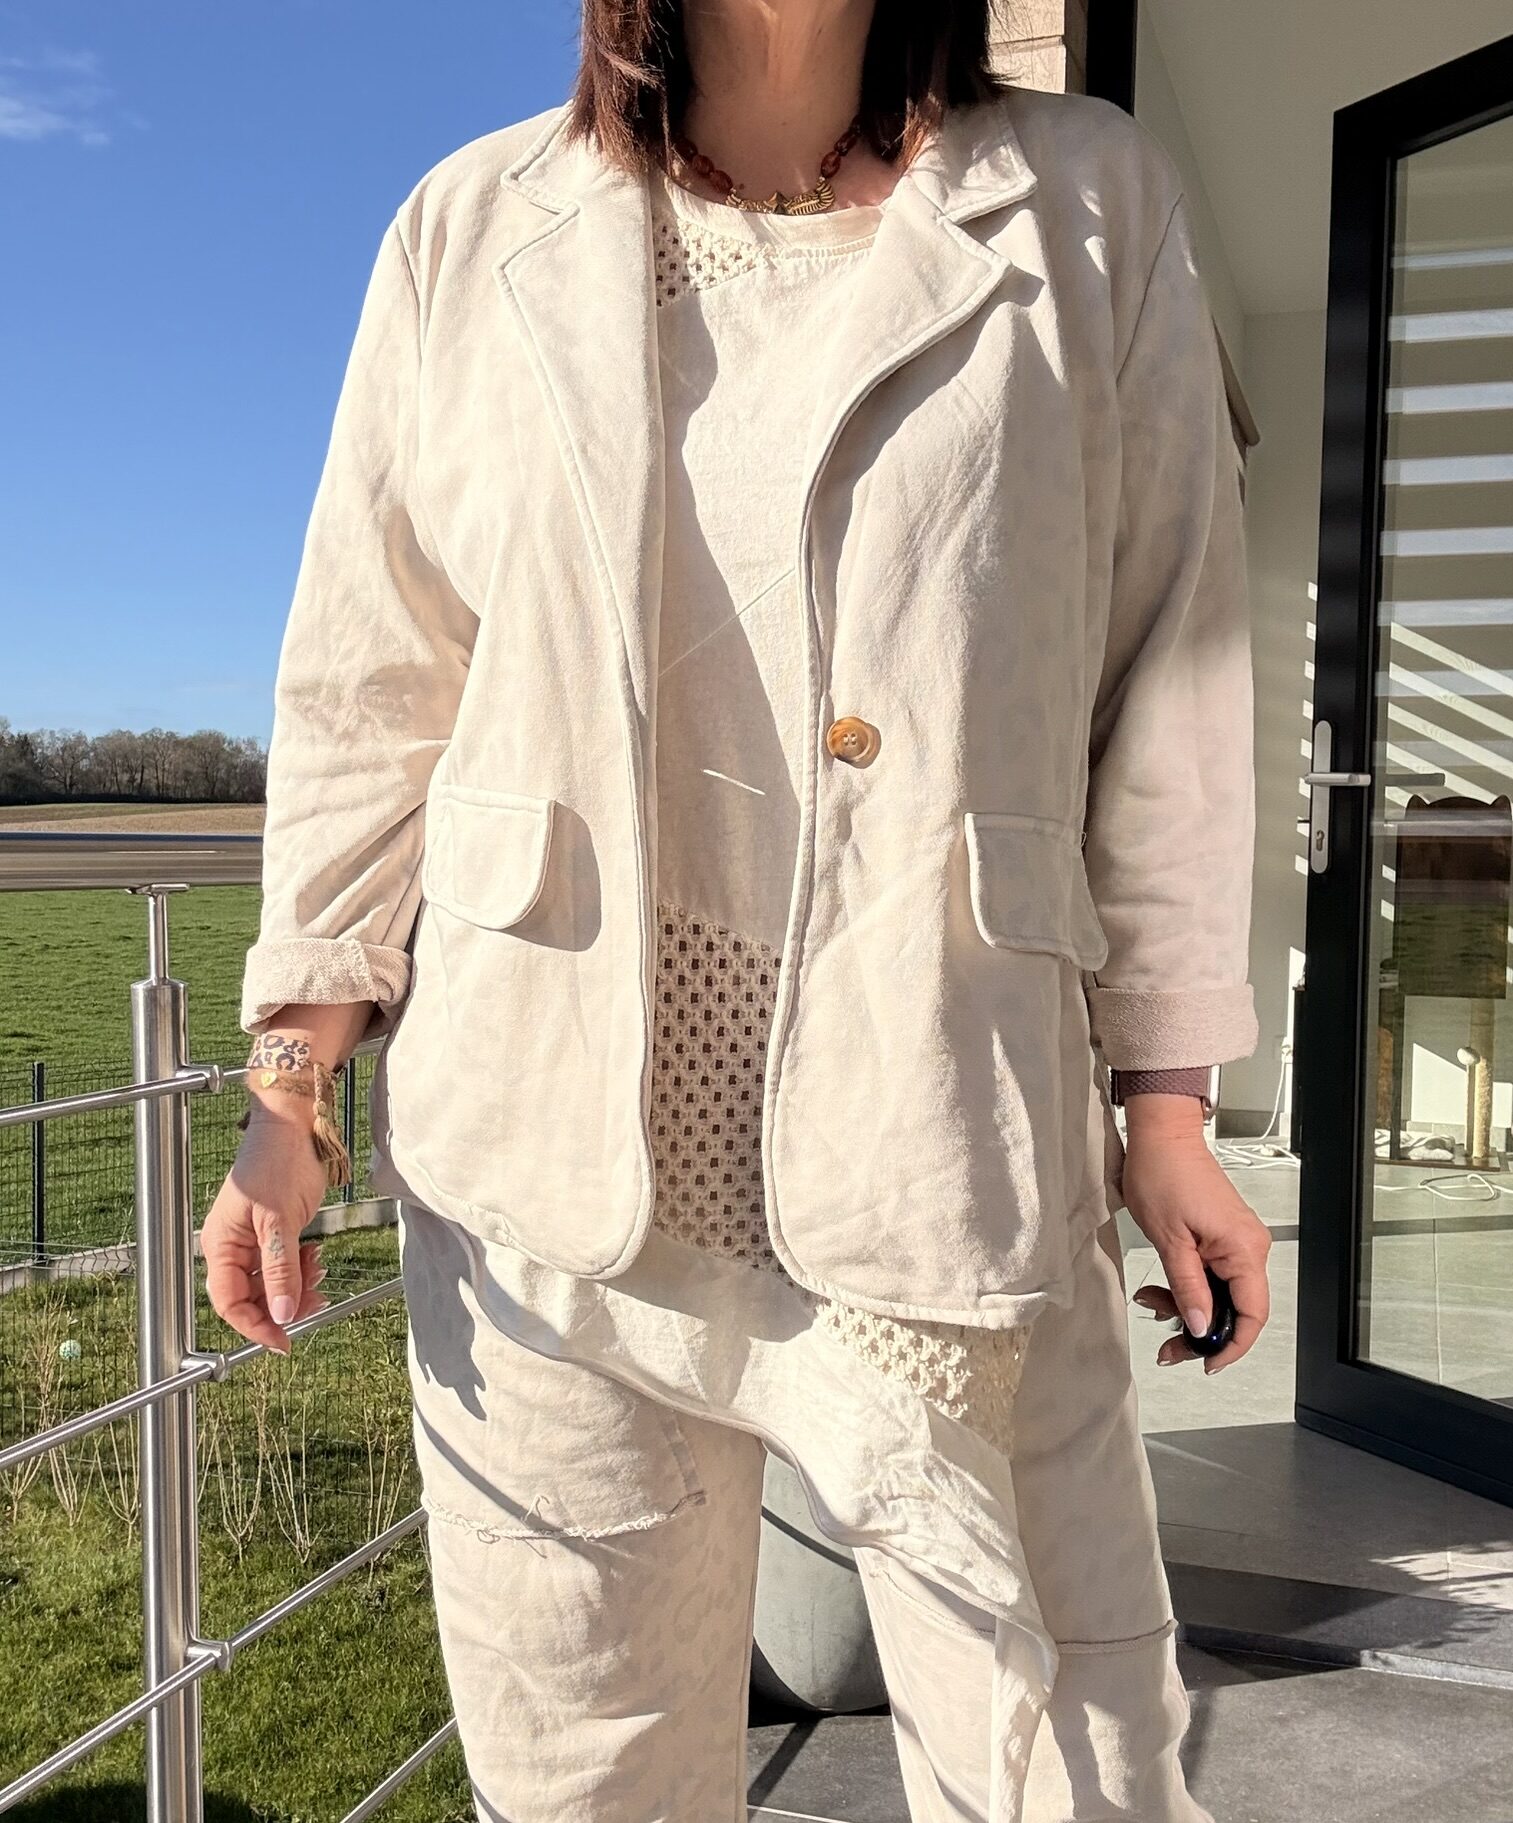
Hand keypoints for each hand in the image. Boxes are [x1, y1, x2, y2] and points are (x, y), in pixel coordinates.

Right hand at [202, 1104, 330, 1353]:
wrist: (295, 1124)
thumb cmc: (278, 1160)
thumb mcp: (280, 1219)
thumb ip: (280, 1270)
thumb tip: (281, 1315)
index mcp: (221, 1244)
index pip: (229, 1302)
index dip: (255, 1325)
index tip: (284, 1341)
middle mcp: (232, 1246)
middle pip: (252, 1297)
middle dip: (283, 1303)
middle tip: (316, 1299)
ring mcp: (254, 1239)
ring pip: (272, 1283)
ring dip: (296, 1286)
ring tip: (319, 1268)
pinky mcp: (275, 1232)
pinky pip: (284, 1265)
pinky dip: (301, 1269)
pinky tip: (316, 1256)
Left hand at [1121, 1101, 1270, 1373]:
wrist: (1160, 1135)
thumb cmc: (1163, 1173)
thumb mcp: (1169, 1240)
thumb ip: (1187, 1288)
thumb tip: (1200, 1328)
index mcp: (1243, 1248)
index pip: (1251, 1314)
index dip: (1232, 1345)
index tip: (1207, 1363)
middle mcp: (1248, 1246)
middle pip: (1234, 1309)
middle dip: (1199, 1330)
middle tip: (1168, 1345)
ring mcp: (1235, 1241)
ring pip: (1219, 1295)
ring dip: (1186, 1307)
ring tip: (1151, 1303)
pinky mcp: (1221, 1236)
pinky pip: (1211, 1276)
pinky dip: (1186, 1287)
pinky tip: (1160, 1288)